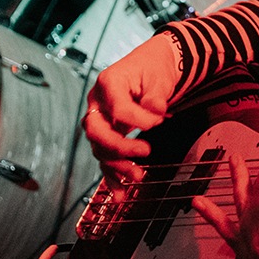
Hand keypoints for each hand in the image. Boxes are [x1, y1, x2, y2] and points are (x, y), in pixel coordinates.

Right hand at [82, 34, 180, 182]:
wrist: (152, 65)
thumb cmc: (153, 67)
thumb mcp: (159, 76)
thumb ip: (155, 96)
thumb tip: (156, 112)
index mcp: (108, 83)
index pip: (118, 109)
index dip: (140, 120)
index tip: (162, 119)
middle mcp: (97, 103)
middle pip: (96, 131)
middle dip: (119, 147)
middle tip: (145, 151)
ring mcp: (100, 119)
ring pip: (99, 148)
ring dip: (117, 165)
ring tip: (138, 176)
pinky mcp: (108, 133)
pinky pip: (105, 156)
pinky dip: (112, 176)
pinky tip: (120, 193)